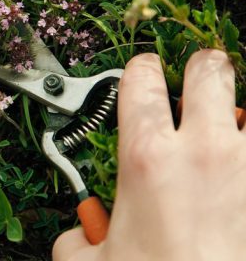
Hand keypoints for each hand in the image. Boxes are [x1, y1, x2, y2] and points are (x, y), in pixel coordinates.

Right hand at [53, 50, 245, 260]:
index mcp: (148, 158)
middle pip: (210, 69)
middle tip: (196, 85)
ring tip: (229, 131)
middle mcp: (205, 151)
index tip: (143, 76)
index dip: (139, 70)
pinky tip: (240, 172)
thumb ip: (77, 237)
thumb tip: (82, 233)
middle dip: (202, 68)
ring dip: (241, 112)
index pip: (141, 79)